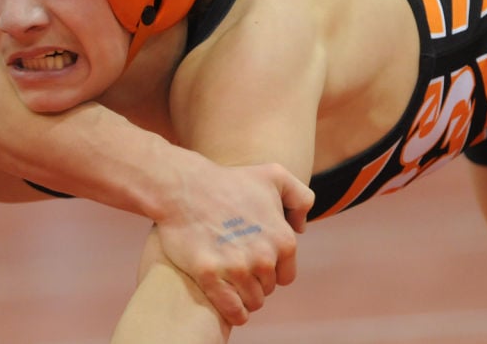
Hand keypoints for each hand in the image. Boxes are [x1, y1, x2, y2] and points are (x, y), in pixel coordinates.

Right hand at [153, 160, 313, 325]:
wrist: (185, 186)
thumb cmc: (229, 181)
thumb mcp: (274, 175)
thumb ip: (300, 198)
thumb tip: (301, 229)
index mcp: (283, 239)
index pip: (285, 275)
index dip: (270, 269)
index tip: (253, 259)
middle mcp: (264, 257)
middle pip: (267, 289)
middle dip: (254, 280)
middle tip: (236, 264)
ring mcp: (237, 268)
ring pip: (251, 302)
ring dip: (242, 295)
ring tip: (228, 279)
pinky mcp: (210, 276)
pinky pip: (233, 311)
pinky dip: (233, 312)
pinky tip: (225, 301)